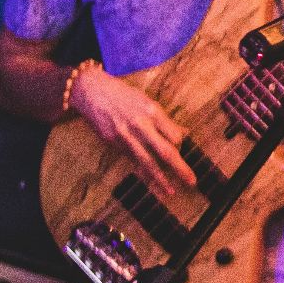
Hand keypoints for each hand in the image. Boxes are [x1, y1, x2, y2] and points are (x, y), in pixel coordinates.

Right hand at [70, 65, 196, 195]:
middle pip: (165, 151)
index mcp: (153, 111)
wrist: (91, 91)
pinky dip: (142, 171)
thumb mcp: (147, 101)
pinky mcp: (112, 142)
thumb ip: (164, 120)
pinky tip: (149, 180)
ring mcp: (125, 135)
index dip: (181, 145)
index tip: (181, 148)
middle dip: (180, 168)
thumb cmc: (123, 95)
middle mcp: (141, 125)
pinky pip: (131, 159)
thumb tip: (183, 133)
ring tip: (171, 191)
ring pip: (147, 161)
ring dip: (160, 178)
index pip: (175, 136)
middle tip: (192, 182)